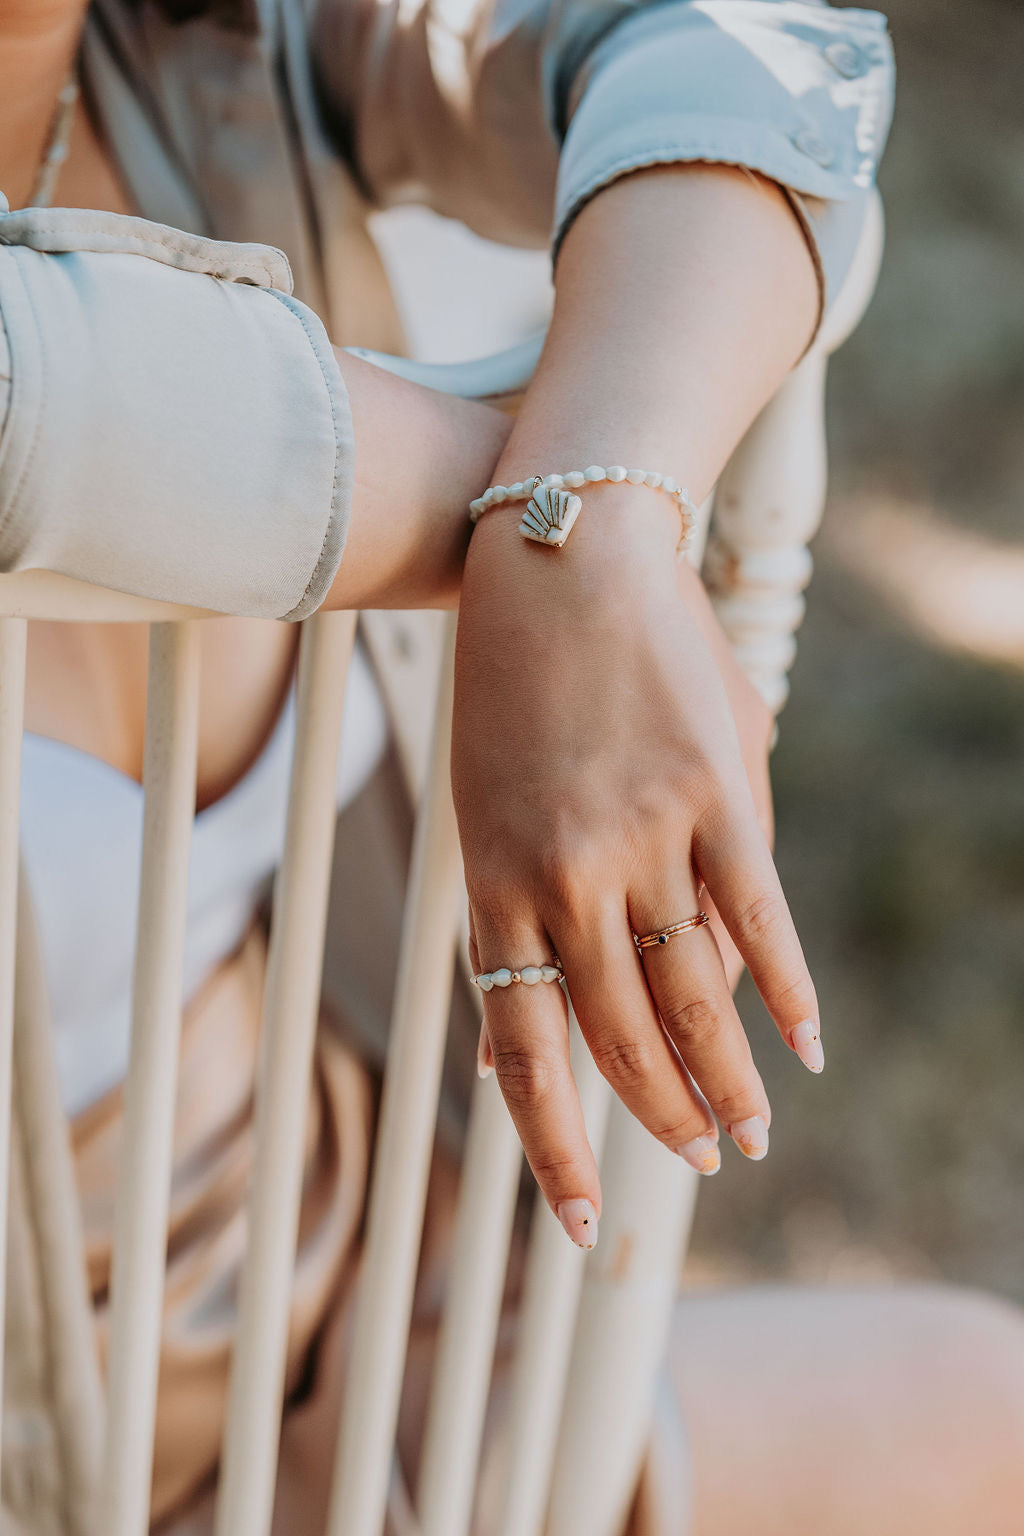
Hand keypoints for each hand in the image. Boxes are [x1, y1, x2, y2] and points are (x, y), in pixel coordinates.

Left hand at [452, 487, 820, 1247]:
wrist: (558, 556)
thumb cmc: (517, 688)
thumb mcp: (487, 807)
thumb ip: (517, 919)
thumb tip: (519, 1031)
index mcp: (495, 886)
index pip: (525, 1052)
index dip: (553, 1150)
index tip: (578, 1222)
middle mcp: (563, 878)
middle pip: (620, 1039)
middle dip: (659, 1118)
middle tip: (696, 1161)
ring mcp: (644, 836)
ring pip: (693, 995)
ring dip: (725, 1079)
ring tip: (747, 1134)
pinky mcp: (716, 793)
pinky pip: (758, 916)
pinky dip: (786, 988)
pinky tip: (804, 1045)